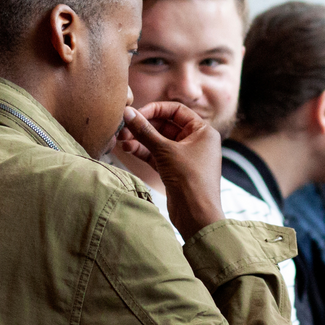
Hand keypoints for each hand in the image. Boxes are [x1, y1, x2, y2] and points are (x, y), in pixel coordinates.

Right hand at [117, 101, 222, 239]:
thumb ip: (145, 131)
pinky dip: (143, 151)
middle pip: (166, 125)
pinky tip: (127, 148)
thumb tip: (128, 113)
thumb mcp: (165, 151)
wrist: (197, 215)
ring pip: (159, 141)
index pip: (176, 111)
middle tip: (123, 127)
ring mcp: (185, 156)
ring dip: (140, 139)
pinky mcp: (174, 170)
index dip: (155, 110)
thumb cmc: (190, 180)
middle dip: (144, 126)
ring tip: (121, 139)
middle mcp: (196, 141)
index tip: (135, 113)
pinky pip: (157, 155)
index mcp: (203, 131)